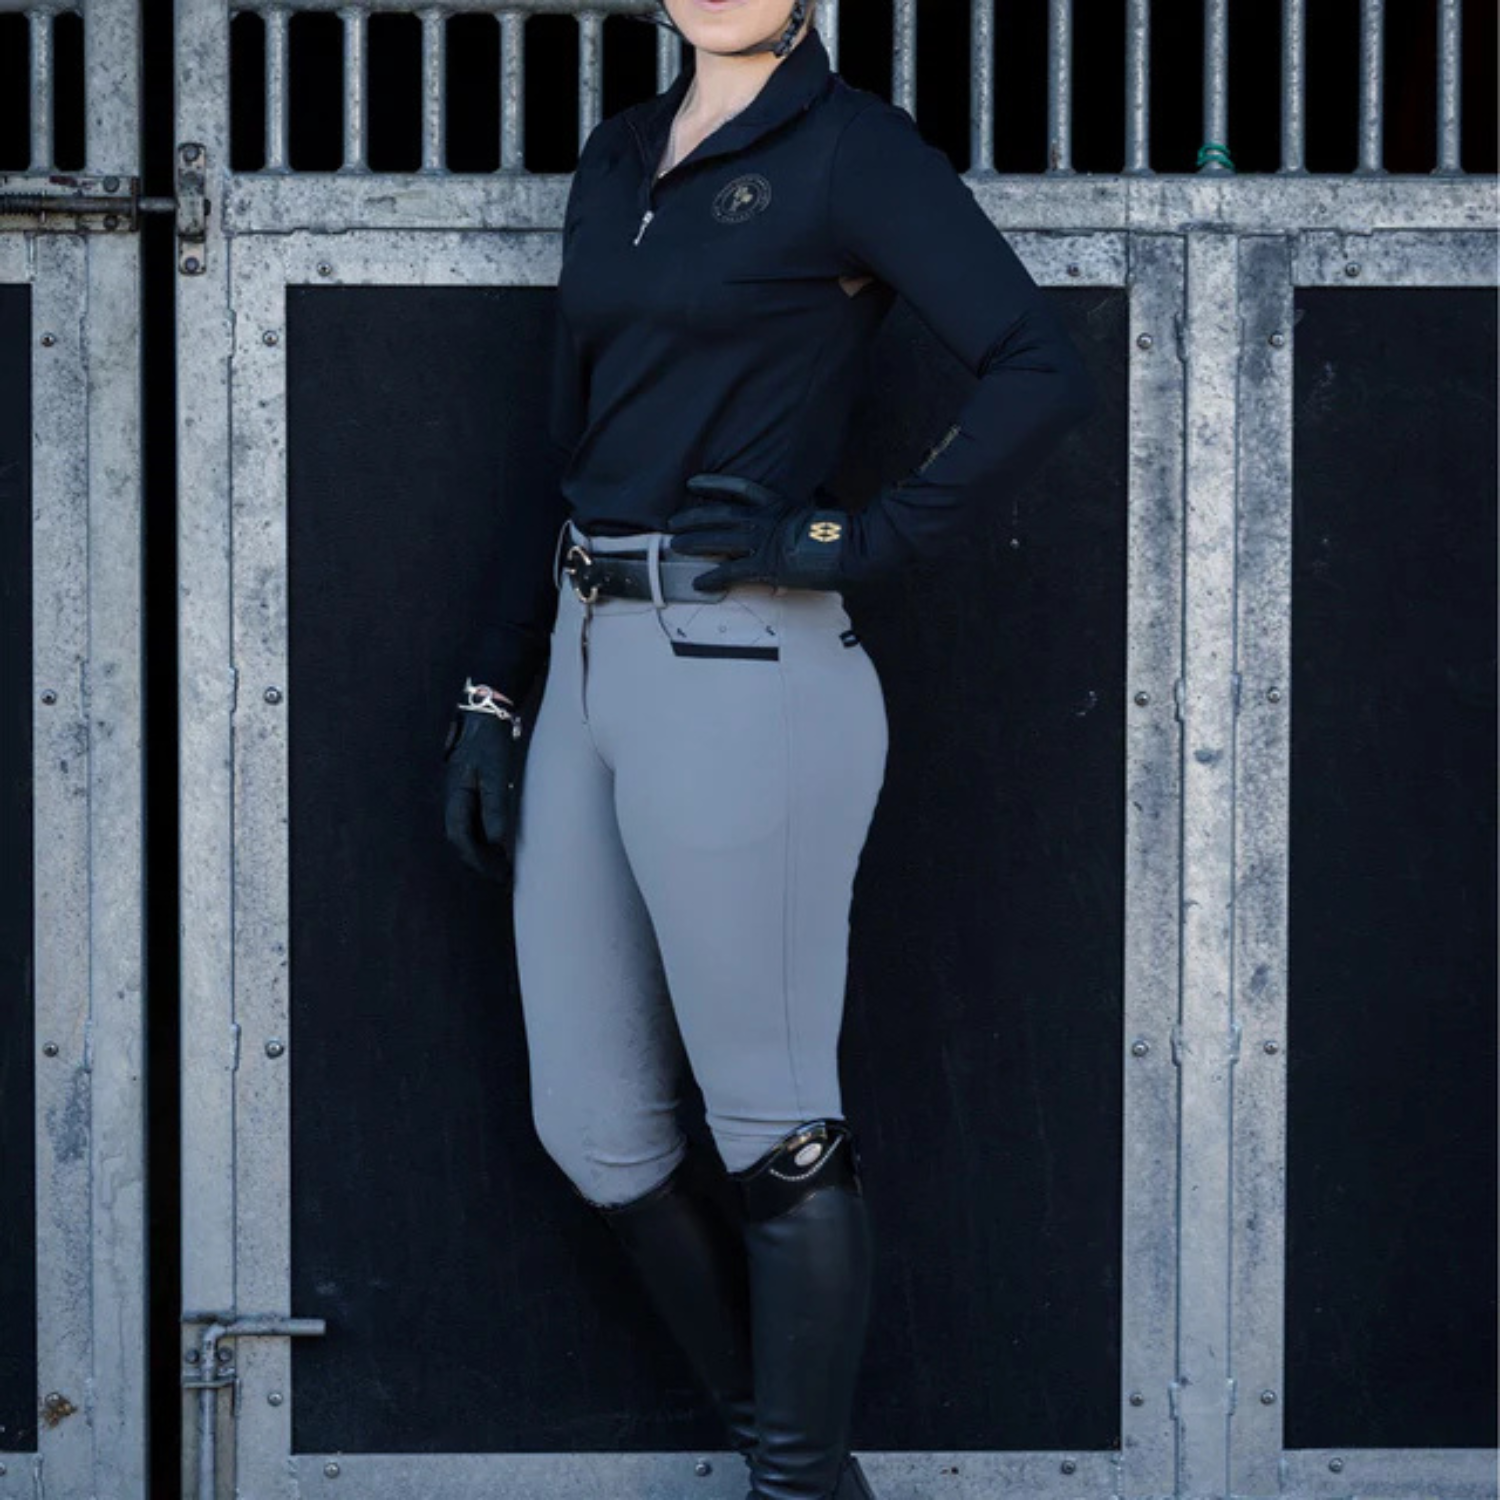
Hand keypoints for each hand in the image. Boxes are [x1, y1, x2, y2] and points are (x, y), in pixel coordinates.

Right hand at [442, 701, 525, 883]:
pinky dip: (482, 836)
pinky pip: (470, 820)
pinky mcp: (467, 789)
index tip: (496, 875)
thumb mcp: (496, 774)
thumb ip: (495, 806)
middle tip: (502, 877)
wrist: (485, 714)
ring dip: (480, 850)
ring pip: (464, 831)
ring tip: (501, 865)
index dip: (476, 860)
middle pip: (460, 839)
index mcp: (456, 796)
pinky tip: (497, 842)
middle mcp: (452, 798)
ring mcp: (458, 793)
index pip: (460, 838)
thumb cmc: (490, 742)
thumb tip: (496, 841)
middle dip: (479, 861)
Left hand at [665, 473, 858, 592]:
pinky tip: (698, 582)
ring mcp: (763, 542)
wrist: (852, 548)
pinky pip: (731, 572)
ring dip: (693, 542)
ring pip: (718, 539)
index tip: (692, 483)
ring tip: (675, 546)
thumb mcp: (815, 514)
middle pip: (719, 514)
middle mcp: (765, 519)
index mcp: (777, 504)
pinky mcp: (766, 566)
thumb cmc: (840, 533)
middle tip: (672, 521)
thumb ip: (799, 517)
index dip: (712, 484)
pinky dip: (712, 577)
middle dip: (693, 517)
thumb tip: (800, 522)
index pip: (737, 488)